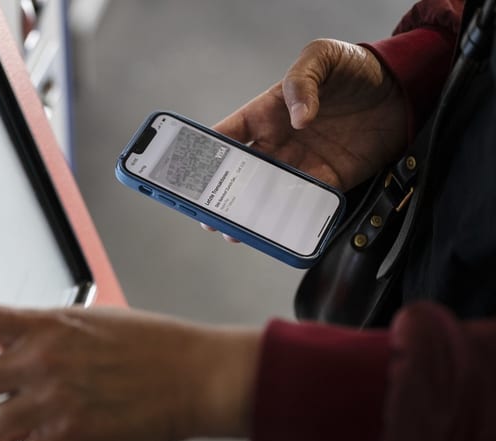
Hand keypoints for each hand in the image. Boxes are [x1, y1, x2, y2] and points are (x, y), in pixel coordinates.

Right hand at [203, 39, 407, 238]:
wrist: (404, 88)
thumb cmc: (355, 67)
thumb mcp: (322, 57)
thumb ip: (302, 81)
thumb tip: (299, 119)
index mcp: (265, 113)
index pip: (226, 135)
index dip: (204, 153)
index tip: (188, 172)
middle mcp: (278, 142)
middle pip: (241, 173)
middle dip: (221, 194)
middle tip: (206, 215)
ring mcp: (302, 163)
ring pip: (267, 193)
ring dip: (250, 213)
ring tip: (234, 232)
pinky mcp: (330, 180)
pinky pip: (306, 203)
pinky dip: (291, 218)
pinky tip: (278, 230)